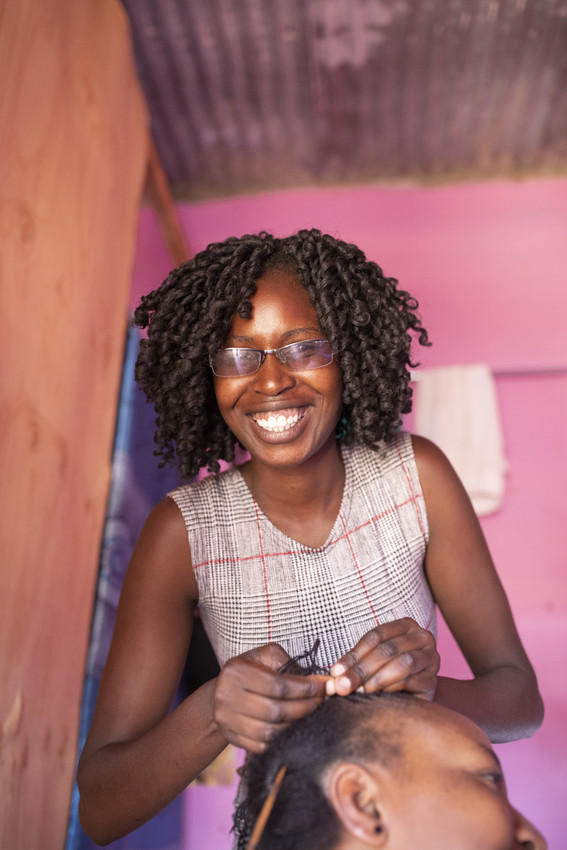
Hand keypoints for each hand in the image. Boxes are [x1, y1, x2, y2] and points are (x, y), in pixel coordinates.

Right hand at [213, 643, 328, 752]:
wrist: (221, 692)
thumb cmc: (250, 670)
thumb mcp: (265, 656)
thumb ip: (288, 663)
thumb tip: (319, 680)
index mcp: (236, 671)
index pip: (278, 685)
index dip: (305, 688)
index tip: (325, 687)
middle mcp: (227, 696)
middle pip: (275, 711)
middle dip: (305, 708)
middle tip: (322, 702)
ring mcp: (227, 720)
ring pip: (269, 732)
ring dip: (296, 725)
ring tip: (311, 715)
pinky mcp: (231, 737)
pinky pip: (261, 746)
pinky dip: (282, 739)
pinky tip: (294, 728)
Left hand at [328, 618, 438, 700]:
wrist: (412, 695)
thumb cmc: (388, 673)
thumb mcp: (371, 662)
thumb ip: (355, 664)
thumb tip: (335, 676)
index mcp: (406, 625)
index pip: (377, 635)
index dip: (354, 653)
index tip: (335, 672)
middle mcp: (422, 637)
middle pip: (388, 649)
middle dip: (362, 669)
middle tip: (343, 686)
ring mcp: (431, 658)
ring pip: (402, 663)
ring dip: (377, 679)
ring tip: (360, 692)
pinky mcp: (433, 680)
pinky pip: (412, 681)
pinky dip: (391, 688)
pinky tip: (378, 697)